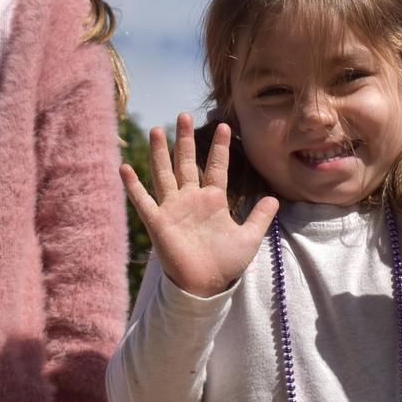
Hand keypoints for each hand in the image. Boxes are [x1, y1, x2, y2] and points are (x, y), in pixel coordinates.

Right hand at [121, 113, 278, 297]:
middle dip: (186, 140)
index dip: (219, 147)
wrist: (206, 286)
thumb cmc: (226, 264)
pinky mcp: (158, 222)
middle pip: (186, 163)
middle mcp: (191, 199)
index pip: (216, 167)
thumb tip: (276, 198)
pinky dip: (133, 185)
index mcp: (213, 200)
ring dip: (160, 153)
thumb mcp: (249, 238)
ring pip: (164, 174)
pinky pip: (143, 201)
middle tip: (184, 115)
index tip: (225, 126)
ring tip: (157, 130)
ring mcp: (173, 209)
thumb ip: (260, 217)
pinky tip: (125, 168)